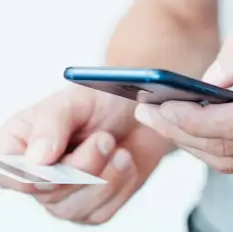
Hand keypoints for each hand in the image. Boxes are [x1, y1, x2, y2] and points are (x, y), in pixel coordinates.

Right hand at [0, 86, 170, 223]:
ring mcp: (62, 196)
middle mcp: (35, 176)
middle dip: (84, 164)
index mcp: (18, 145)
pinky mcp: (91, 208)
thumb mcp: (75, 99)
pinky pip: (102, 211)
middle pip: (47, 193)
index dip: (33, 172)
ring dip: (105, 174)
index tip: (59, 156)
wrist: (141, 112)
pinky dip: (120, 183)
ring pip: (76, 208)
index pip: (8, 174)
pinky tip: (123, 159)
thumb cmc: (103, 99)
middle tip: (104, 138)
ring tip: (115, 146)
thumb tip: (36, 159)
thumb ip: (51, 124)